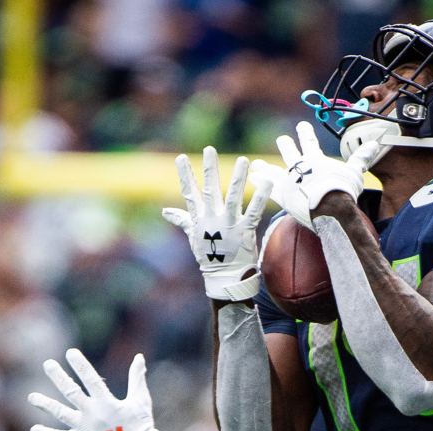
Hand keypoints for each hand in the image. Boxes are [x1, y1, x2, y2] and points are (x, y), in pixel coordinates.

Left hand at [28, 349, 170, 430]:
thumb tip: (139, 356)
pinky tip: (35, 429)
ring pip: (61, 413)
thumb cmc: (141, 425)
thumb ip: (137, 378)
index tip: (70, 353)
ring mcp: (84, 428)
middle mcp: (92, 413)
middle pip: (71, 392)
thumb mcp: (141, 399)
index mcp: (107, 402)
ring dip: (46, 404)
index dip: (80, 365)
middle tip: (47, 364)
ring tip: (32, 397)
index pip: (91, 379)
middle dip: (58, 377)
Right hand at [163, 147, 273, 300]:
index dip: (185, 176)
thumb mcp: (194, 237)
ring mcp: (229, 224)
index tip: (180, 158)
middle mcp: (213, 219)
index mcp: (200, 219)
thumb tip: (165, 211)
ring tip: (244, 160)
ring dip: (239, 177)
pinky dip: (261, 197)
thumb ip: (183, 220)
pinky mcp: (245, 231)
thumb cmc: (209, 258)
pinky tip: (267, 182)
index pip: (190, 193)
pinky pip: (254, 211)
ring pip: (234, 196)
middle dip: (210, 169)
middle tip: (209, 149)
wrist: (225, 279)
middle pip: (211, 189)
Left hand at [256, 122, 377, 228]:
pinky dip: (259, 184)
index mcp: (315, 159)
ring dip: (266, 167)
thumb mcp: (355, 172)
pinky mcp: (281, 196)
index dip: (305, 132)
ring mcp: (288, 181)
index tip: (301, 125)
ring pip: (273, 171)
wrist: (330, 206)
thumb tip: (374, 144)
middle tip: (282, 139)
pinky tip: (252, 179)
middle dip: (286, 146)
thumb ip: (361, 158)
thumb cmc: (343, 189)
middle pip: (289, 153)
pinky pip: (266, 188)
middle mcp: (299, 167)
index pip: (309, 142)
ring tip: (258, 164)